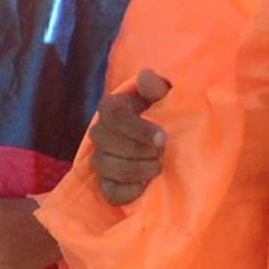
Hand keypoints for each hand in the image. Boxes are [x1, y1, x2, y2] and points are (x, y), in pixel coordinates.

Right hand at [87, 70, 170, 204]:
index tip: (162, 139)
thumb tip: (146, 77)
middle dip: (137, 150)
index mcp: (110, 108)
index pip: (113, 118)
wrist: (168, 138)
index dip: (137, 130)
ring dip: (134, 170)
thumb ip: (157, 87)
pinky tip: (145, 186)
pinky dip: (126, 192)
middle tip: (162, 153)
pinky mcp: (108, 184)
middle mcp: (99, 133)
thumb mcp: (166, 96)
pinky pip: (108, 191)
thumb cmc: (166, 112)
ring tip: (157, 168)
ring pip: (104, 166)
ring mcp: (101, 159)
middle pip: (105, 143)